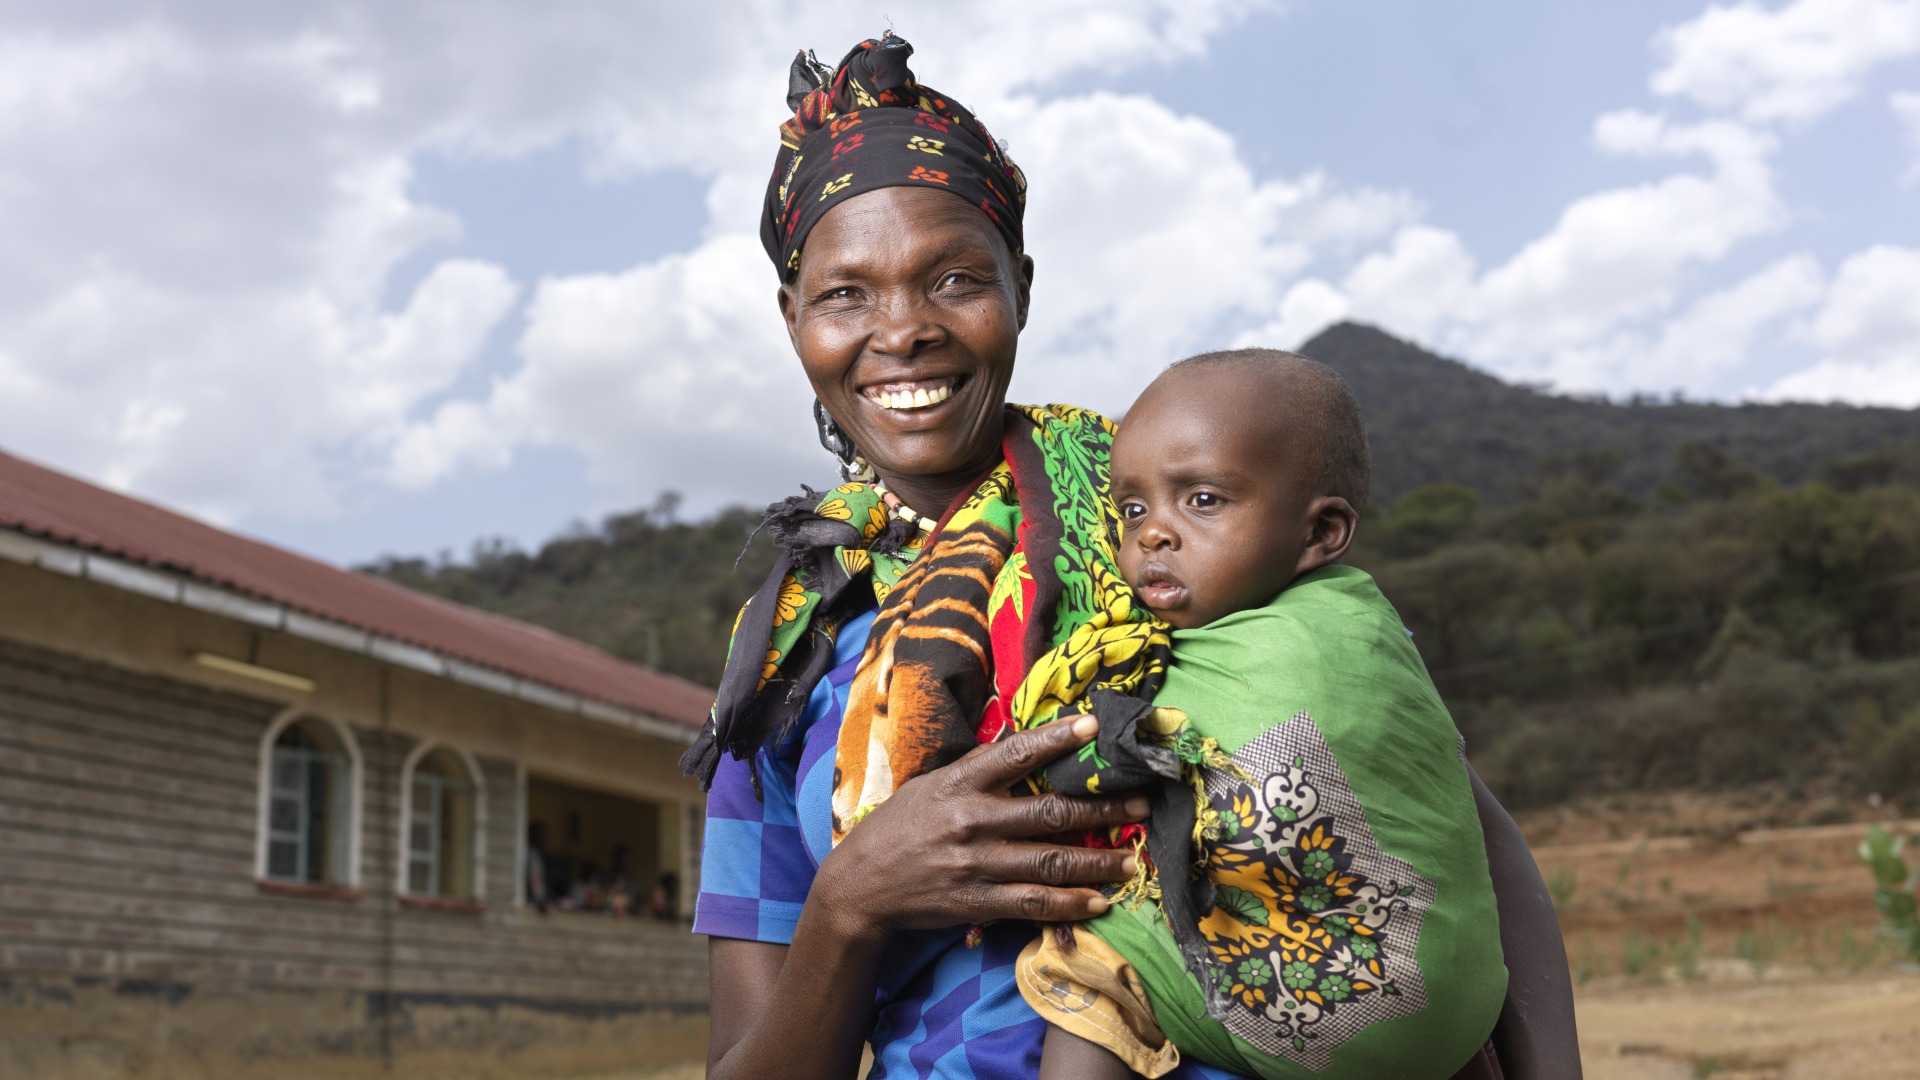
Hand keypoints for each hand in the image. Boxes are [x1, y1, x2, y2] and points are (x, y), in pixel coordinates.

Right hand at [812, 716, 1150, 941]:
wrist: (859, 885)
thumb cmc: (899, 827)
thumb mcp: (930, 786)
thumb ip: (976, 772)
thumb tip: (1023, 748)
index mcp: (960, 783)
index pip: (1016, 754)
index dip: (1058, 739)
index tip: (1095, 725)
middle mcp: (972, 820)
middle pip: (1050, 812)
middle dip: (1102, 808)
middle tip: (1142, 805)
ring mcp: (977, 864)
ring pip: (1051, 861)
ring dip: (1098, 862)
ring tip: (1133, 860)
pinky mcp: (978, 902)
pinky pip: (1034, 903)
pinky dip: (1070, 904)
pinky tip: (1099, 901)